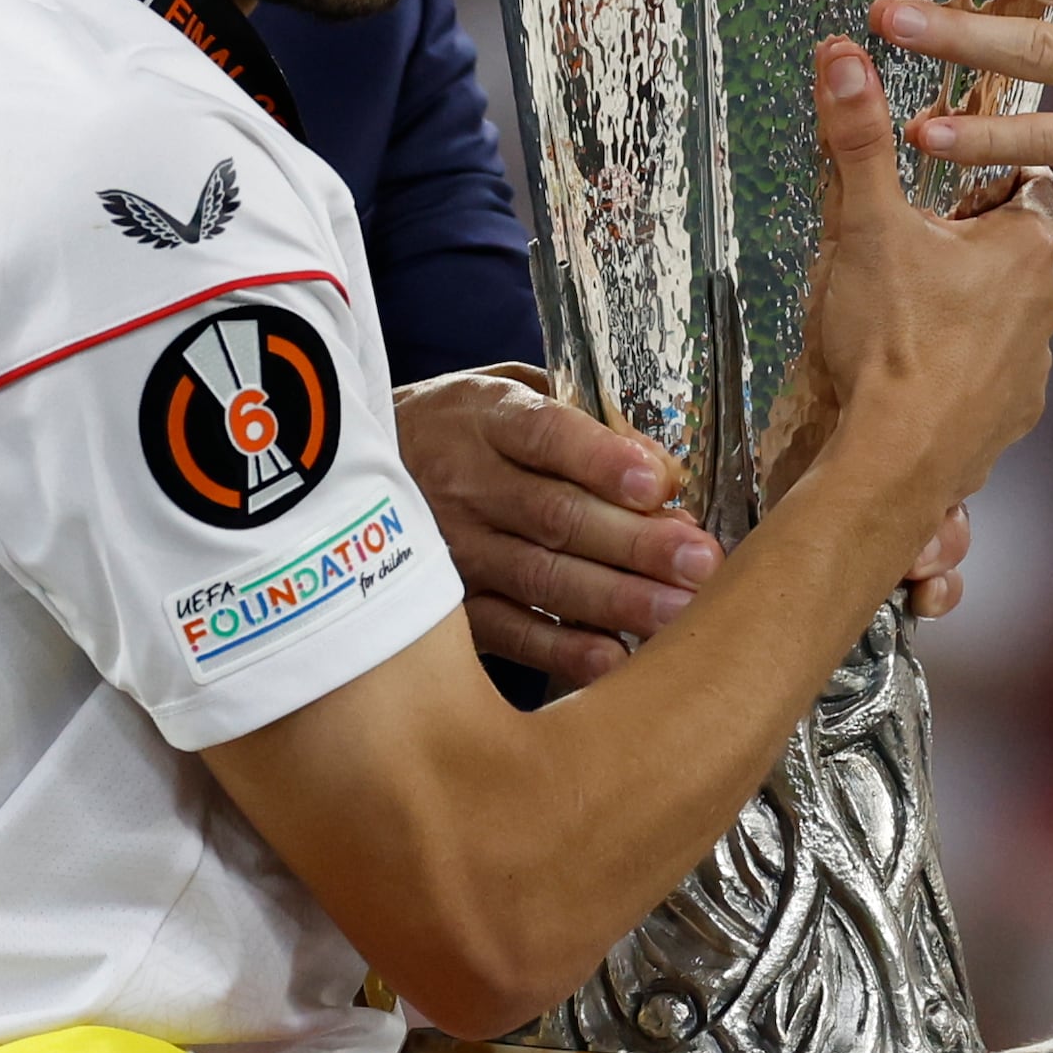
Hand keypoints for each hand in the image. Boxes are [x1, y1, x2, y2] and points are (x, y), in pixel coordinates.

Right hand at [397, 369, 715, 684]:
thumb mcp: (511, 394)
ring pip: (539, 578)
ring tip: (680, 613)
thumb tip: (665, 467)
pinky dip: (562, 650)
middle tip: (700, 562)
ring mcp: (450, 550)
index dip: (603, 461)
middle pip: (555, 515)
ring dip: (616, 599)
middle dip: (634, 542)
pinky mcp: (447, 607)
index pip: (545, 434)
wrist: (352, 472)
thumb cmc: (465, 431)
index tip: (660, 484)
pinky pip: (509, 632)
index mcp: (484, 417)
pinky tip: (614, 659)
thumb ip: (584, 420)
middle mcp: (463, 483)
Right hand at [788, 34, 1052, 510]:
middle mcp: (1047, 306)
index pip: (1041, 187)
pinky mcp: (1007, 420)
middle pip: (1019, 255)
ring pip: (1007, 320)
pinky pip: (990, 380)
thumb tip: (842, 56)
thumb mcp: (865, 225)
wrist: (894, 463)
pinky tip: (914, 371)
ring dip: (968, 311)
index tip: (960, 178)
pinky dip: (960, 371)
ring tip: (908, 311)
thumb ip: (857, 139)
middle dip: (972, 246)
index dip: (1001, 176)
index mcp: (1026, 248)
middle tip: (916, 243)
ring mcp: (1032, 369)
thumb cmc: (890, 342)